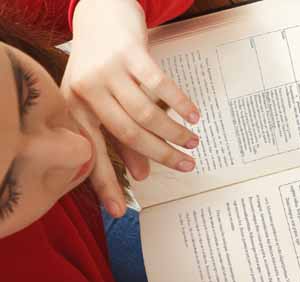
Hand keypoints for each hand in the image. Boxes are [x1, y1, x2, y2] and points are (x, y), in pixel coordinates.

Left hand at [66, 0, 200, 198]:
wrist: (99, 14)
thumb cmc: (100, 64)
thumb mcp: (102, 102)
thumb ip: (119, 138)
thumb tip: (141, 175)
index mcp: (74, 108)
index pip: (92, 153)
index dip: (105, 184)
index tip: (120, 211)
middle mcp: (87, 90)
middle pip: (128, 134)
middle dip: (161, 155)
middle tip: (185, 167)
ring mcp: (108, 70)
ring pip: (146, 113)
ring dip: (174, 131)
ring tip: (193, 142)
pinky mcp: (130, 53)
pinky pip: (160, 85)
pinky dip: (180, 103)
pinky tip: (193, 115)